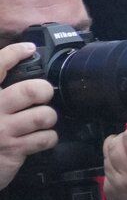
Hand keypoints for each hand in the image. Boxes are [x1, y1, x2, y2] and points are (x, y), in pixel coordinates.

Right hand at [0, 44, 56, 190]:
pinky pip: (45, 138)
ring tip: (40, 120)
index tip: (28, 49)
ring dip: (48, 117)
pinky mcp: (14, 149)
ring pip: (43, 115)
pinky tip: (39, 138)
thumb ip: (0, 89)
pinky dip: (48, 138)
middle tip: (41, 96)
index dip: (14, 53)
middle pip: (30, 91)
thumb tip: (14, 64)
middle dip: (43, 91)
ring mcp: (2, 131)